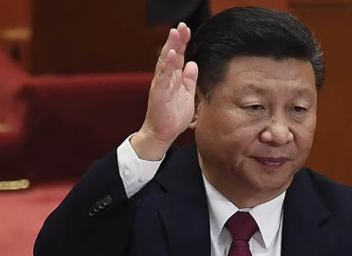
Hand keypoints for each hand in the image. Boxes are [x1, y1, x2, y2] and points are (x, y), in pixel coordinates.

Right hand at [131, 22, 197, 159]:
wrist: (163, 133)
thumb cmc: (173, 115)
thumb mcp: (187, 95)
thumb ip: (189, 79)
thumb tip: (193, 64)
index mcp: (173, 78)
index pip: (178, 56)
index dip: (182, 43)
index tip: (187, 29)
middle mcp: (165, 78)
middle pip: (171, 55)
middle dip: (176, 40)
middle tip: (181, 26)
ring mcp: (161, 85)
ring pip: (165, 62)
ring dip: (170, 47)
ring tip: (175, 34)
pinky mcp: (158, 94)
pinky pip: (163, 78)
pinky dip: (167, 66)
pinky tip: (170, 55)